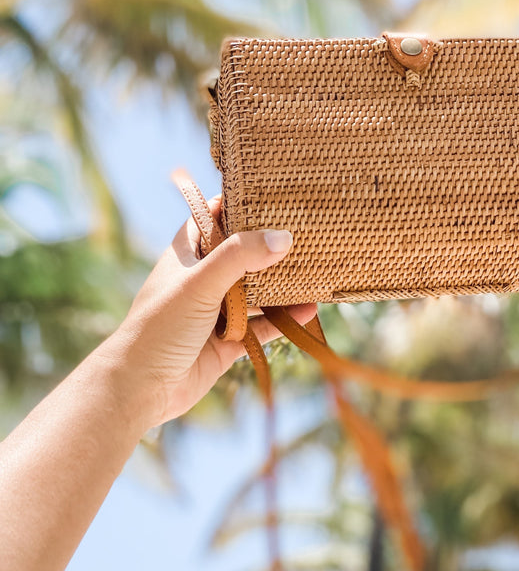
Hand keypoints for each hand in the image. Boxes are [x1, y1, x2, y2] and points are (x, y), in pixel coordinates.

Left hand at [99, 195, 316, 430]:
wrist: (141, 389)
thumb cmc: (159, 327)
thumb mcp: (199, 283)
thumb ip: (239, 256)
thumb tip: (283, 237)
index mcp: (187, 254)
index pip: (213, 216)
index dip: (239, 203)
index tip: (272, 193)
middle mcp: (204, 278)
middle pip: (243, 253)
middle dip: (271, 244)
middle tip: (306, 229)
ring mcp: (217, 310)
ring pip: (257, 290)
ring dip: (282, 283)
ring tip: (314, 269)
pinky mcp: (230, 340)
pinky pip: (264, 324)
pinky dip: (285, 318)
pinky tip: (308, 309)